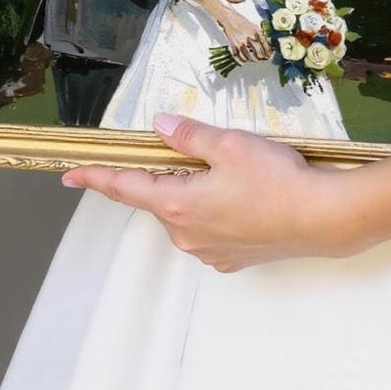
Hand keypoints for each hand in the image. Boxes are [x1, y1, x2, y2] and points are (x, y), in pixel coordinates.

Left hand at [64, 115, 341, 269]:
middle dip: (168, 175)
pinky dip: (216, 213)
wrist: (320, 219)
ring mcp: (209, 252)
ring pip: (186, 215)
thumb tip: (159, 129)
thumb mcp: (229, 145)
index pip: (125, 187)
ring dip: (194, 194)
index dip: (96, 177)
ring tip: (233, 174)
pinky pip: (211, 231)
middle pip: (160, 199)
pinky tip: (244, 199)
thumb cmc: (274, 178)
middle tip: (199, 153)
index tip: (70, 174)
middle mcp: (185, 235)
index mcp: (176, 205)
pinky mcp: (232, 260)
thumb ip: (189, 137)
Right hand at [215, 10, 269, 64]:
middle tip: (264, 59)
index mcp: (256, 32)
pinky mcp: (233, 46)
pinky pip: (239, 57)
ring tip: (255, 60)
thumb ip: (261, 35)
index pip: (265, 45)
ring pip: (249, 57)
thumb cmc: (242, 21)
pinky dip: (242, 61)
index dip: (268, 52)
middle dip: (262, 58)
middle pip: (259, 53)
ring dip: (253, 60)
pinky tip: (245, 60)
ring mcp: (241, 43)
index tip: (270, 55)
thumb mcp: (255, 26)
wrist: (229, 18)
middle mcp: (249, 38)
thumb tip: (268, 44)